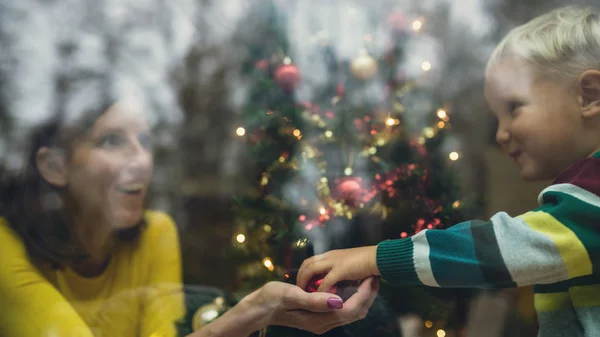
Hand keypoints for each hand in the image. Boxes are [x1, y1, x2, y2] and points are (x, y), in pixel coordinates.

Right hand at [245, 278, 378, 334]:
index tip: (371, 276)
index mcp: (319, 320)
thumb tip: (339, 301)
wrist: (257, 309)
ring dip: (362, 296)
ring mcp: (321, 321)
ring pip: (351, 312)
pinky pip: (342, 309)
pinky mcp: (319, 316)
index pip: (351, 309)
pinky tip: (352, 284)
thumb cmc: (271, 299)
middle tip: (374, 274)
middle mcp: (323, 324)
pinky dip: (352, 297)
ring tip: (367, 277)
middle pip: (356, 312)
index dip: (364, 294)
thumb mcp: (291, 295)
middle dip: (368, 295)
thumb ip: (315, 300)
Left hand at [296, 246, 379, 292]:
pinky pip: (325, 281)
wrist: (378, 258)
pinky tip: (318, 297)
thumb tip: (336, 283)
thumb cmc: (367, 262)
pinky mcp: (341, 269)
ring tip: (305, 293)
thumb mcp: (349, 265)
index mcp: (331, 254)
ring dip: (305, 282)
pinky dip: (320, 290)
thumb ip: (340, 271)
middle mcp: (330, 256)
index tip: (303, 282)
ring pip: (311, 270)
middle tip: (299, 289)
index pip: (311, 260)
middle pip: (307, 263)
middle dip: (301, 276)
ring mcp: (335, 261)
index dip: (304, 271)